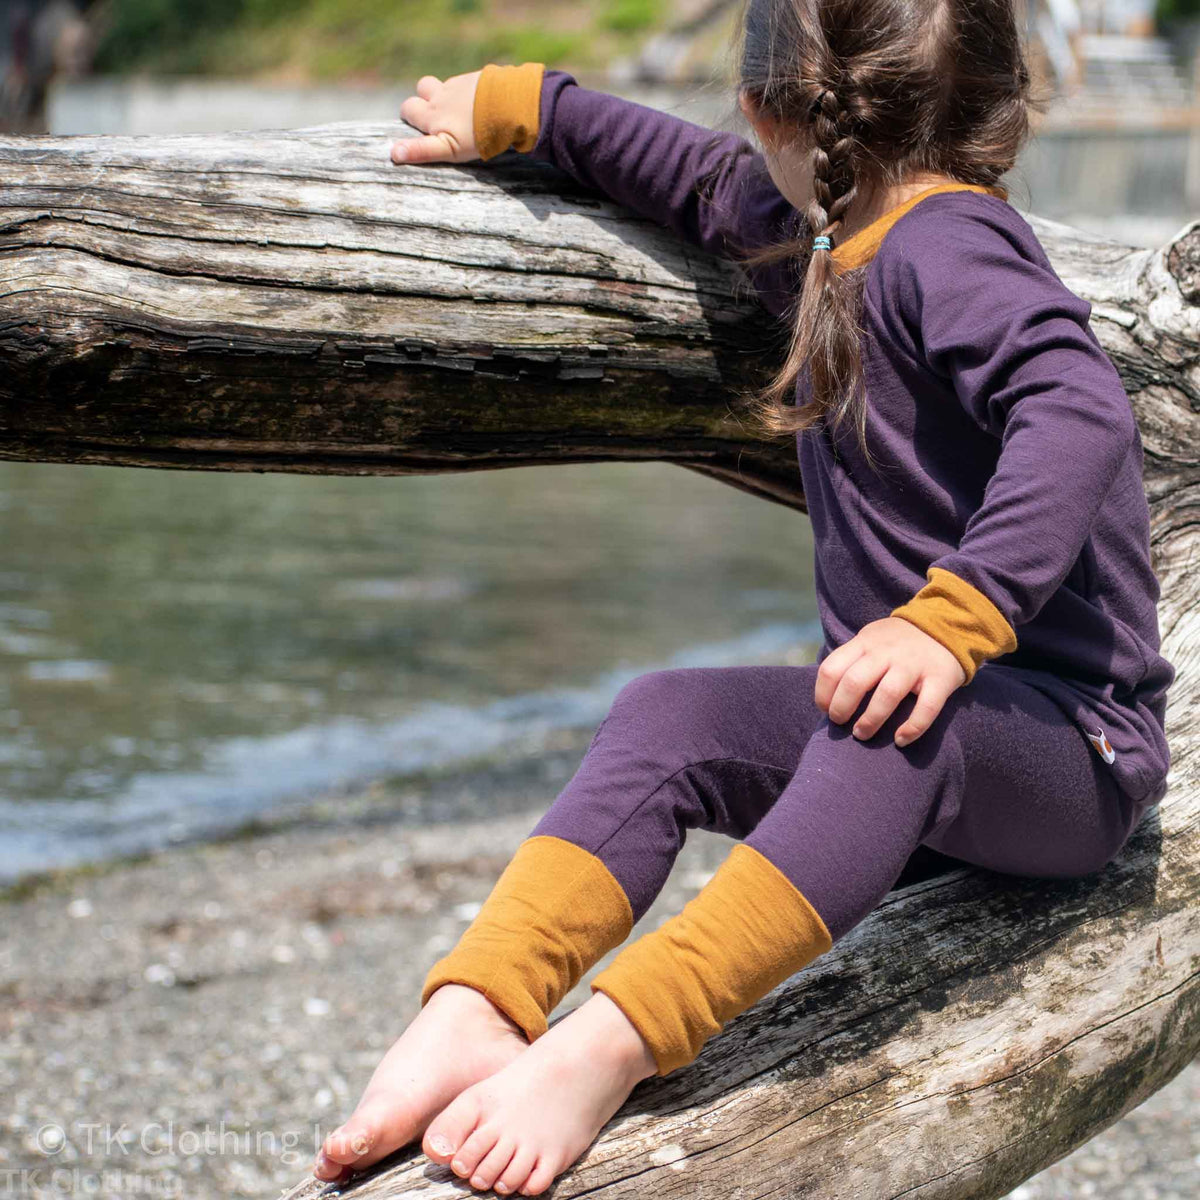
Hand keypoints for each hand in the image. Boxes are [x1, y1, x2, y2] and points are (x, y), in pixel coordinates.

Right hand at [392, 71, 482, 165]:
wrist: (507, 107)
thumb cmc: (477, 134)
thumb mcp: (448, 149)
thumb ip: (421, 150)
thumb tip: (393, 153)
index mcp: (432, 113)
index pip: (408, 108)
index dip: (410, 115)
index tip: (417, 123)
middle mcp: (441, 95)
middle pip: (422, 88)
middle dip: (424, 99)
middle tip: (439, 116)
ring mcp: (460, 84)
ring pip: (445, 84)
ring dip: (446, 93)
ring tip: (461, 110)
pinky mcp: (478, 78)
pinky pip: (467, 83)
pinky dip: (469, 92)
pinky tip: (482, 104)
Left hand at [814, 617, 967, 747]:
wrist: (947, 624)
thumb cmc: (898, 641)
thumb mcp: (870, 639)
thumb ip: (851, 659)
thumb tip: (828, 695)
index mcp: (865, 643)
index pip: (832, 668)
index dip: (823, 694)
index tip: (825, 709)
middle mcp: (887, 652)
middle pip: (855, 682)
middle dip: (841, 708)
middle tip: (840, 723)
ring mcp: (914, 665)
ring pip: (888, 695)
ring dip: (871, 720)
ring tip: (862, 734)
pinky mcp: (940, 678)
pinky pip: (926, 708)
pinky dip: (913, 728)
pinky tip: (900, 740)